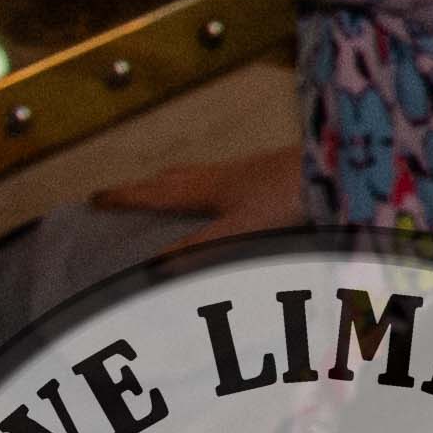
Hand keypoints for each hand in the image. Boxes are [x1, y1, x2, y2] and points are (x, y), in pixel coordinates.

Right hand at [91, 144, 304, 256]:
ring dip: (176, 182)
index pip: (157, 193)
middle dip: (146, 186)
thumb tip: (152, 267)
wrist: (338, 165)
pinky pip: (224, 175)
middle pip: (175, 178)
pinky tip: (224, 190)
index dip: (126, 198)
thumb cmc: (287, 196)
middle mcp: (222, 174)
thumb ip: (199, 247)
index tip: (95, 198)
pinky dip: (207, 182)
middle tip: (124, 192)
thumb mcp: (239, 229)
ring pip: (200, 174)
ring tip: (165, 189)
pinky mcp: (272, 169)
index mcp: (208, 188)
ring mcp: (249, 169)